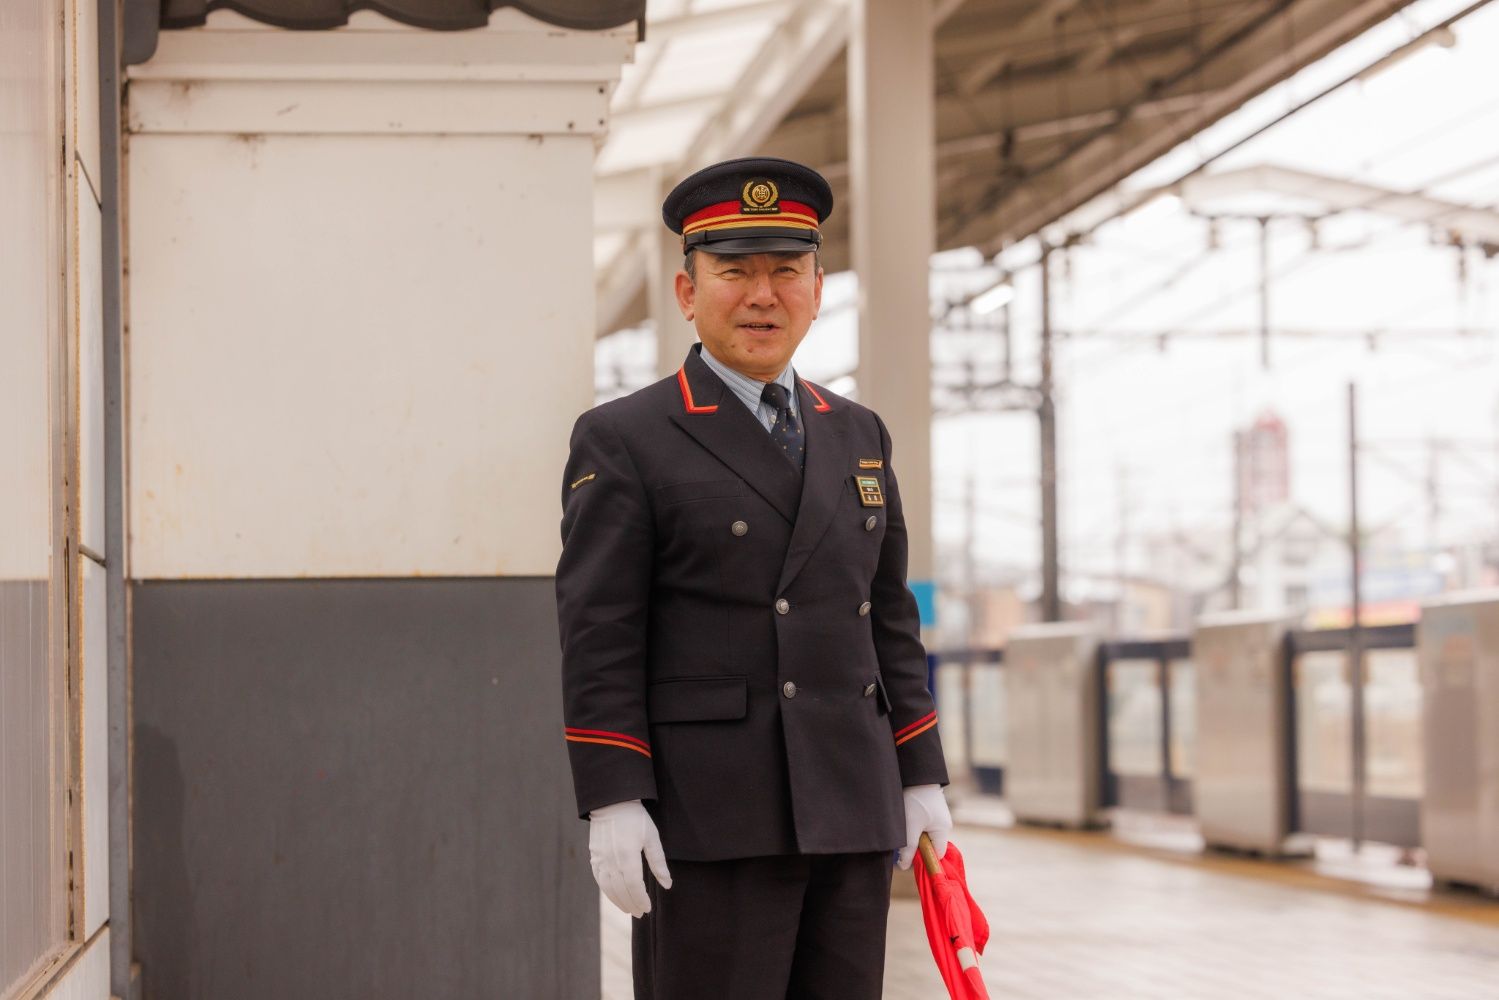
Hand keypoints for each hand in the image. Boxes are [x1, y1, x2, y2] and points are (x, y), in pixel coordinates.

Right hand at [588, 799, 672, 916]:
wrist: (612, 803)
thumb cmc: (636, 818)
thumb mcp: (651, 837)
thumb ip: (658, 862)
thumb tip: (667, 884)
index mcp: (627, 855)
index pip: (634, 885)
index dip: (641, 899)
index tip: (648, 908)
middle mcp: (611, 860)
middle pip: (621, 890)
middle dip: (631, 904)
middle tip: (640, 913)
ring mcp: (600, 859)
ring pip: (608, 888)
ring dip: (618, 901)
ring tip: (629, 909)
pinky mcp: (594, 857)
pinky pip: (599, 880)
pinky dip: (607, 891)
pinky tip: (615, 896)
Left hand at [896, 784, 951, 870]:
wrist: (916, 775)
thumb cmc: (915, 801)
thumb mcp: (910, 827)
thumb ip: (908, 848)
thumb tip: (904, 867)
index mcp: (943, 830)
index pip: (937, 854)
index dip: (925, 859)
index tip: (910, 858)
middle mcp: (944, 825)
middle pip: (932, 846)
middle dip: (918, 847)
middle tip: (904, 844)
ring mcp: (939, 818)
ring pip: (927, 836)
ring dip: (915, 837)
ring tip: (904, 830)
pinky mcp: (932, 812)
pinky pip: (925, 827)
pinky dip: (916, 828)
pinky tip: (907, 823)